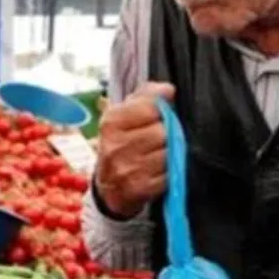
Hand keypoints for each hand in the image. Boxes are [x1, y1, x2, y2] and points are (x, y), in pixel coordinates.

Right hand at [93, 82, 174, 217]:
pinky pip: (169, 175)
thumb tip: (168, 90)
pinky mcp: (139, 188)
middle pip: (163, 132)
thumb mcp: (125, 115)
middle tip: (158, 141)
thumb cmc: (122, 143)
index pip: (151, 107)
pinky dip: (168, 174)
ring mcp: (126, 169)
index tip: (158, 117)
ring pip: (169, 154)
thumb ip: (147, 96)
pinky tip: (157, 172)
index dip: (161, 112)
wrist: (108, 187)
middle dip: (167, 135)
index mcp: (111, 122)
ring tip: (157, 156)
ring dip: (170, 155)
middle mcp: (115, 146)